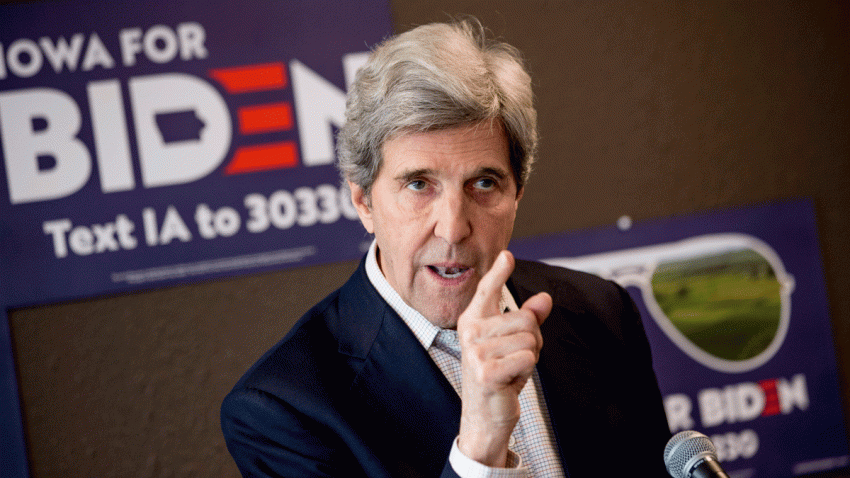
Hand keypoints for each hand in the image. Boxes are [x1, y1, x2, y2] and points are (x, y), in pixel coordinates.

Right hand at [456, 250, 552, 466]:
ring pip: (530, 340)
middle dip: (532, 341)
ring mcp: (476, 351)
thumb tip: (545, 299)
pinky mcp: (486, 371)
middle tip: (515, 360)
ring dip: (529, 359)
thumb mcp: (514, 344)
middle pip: (526, 319)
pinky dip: (527, 372)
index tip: (508, 255)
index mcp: (473, 320)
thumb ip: (528, 319)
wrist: (484, 416)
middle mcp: (470, 332)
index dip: (499, 272)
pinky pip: (528, 359)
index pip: (488, 291)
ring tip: (511, 371)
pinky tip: (510, 382)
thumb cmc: (499, 375)